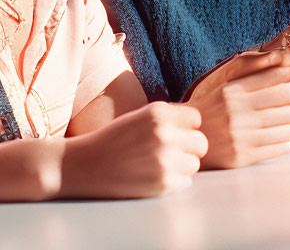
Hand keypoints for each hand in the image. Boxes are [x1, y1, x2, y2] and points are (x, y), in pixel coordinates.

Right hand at [60, 102, 206, 198]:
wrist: (82, 166)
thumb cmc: (114, 139)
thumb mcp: (142, 116)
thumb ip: (170, 117)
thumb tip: (199, 126)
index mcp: (159, 113)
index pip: (196, 119)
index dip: (186, 128)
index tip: (173, 135)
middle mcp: (164, 133)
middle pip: (201, 142)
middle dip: (189, 149)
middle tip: (170, 154)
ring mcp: (164, 159)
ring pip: (195, 164)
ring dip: (182, 167)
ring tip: (159, 165)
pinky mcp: (161, 183)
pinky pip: (185, 182)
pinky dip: (173, 182)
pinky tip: (154, 177)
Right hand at [187, 64, 289, 168]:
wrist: (185, 139)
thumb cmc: (213, 108)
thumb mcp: (228, 84)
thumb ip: (258, 74)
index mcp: (233, 90)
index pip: (278, 78)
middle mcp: (236, 112)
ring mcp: (239, 136)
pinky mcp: (242, 158)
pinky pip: (282, 146)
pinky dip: (289, 139)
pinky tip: (281, 134)